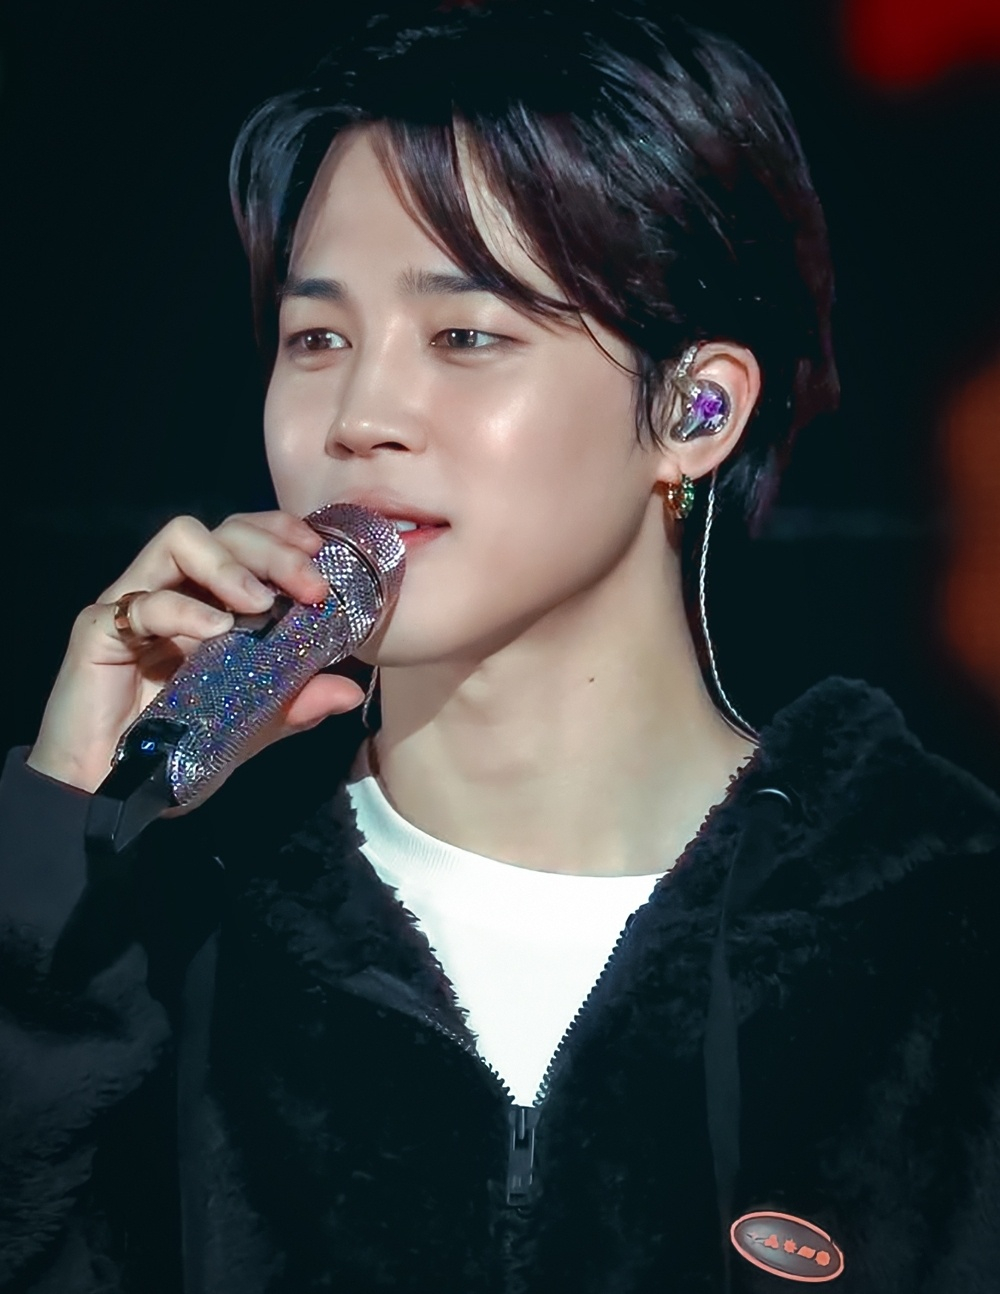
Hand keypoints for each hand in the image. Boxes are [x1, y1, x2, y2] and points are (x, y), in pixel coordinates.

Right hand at [27, 511, 365, 795]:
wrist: (109, 793)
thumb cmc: (176, 750)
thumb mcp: (250, 726)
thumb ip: (296, 704)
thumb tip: (351, 692)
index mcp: (211, 600)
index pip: (248, 538)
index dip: (285, 535)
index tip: (322, 557)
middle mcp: (174, 589)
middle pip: (224, 530)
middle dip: (275, 549)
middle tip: (310, 587)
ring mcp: (135, 603)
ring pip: (181, 538)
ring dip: (230, 564)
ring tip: (261, 603)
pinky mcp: (100, 629)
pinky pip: (142, 601)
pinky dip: (184, 611)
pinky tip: (213, 633)